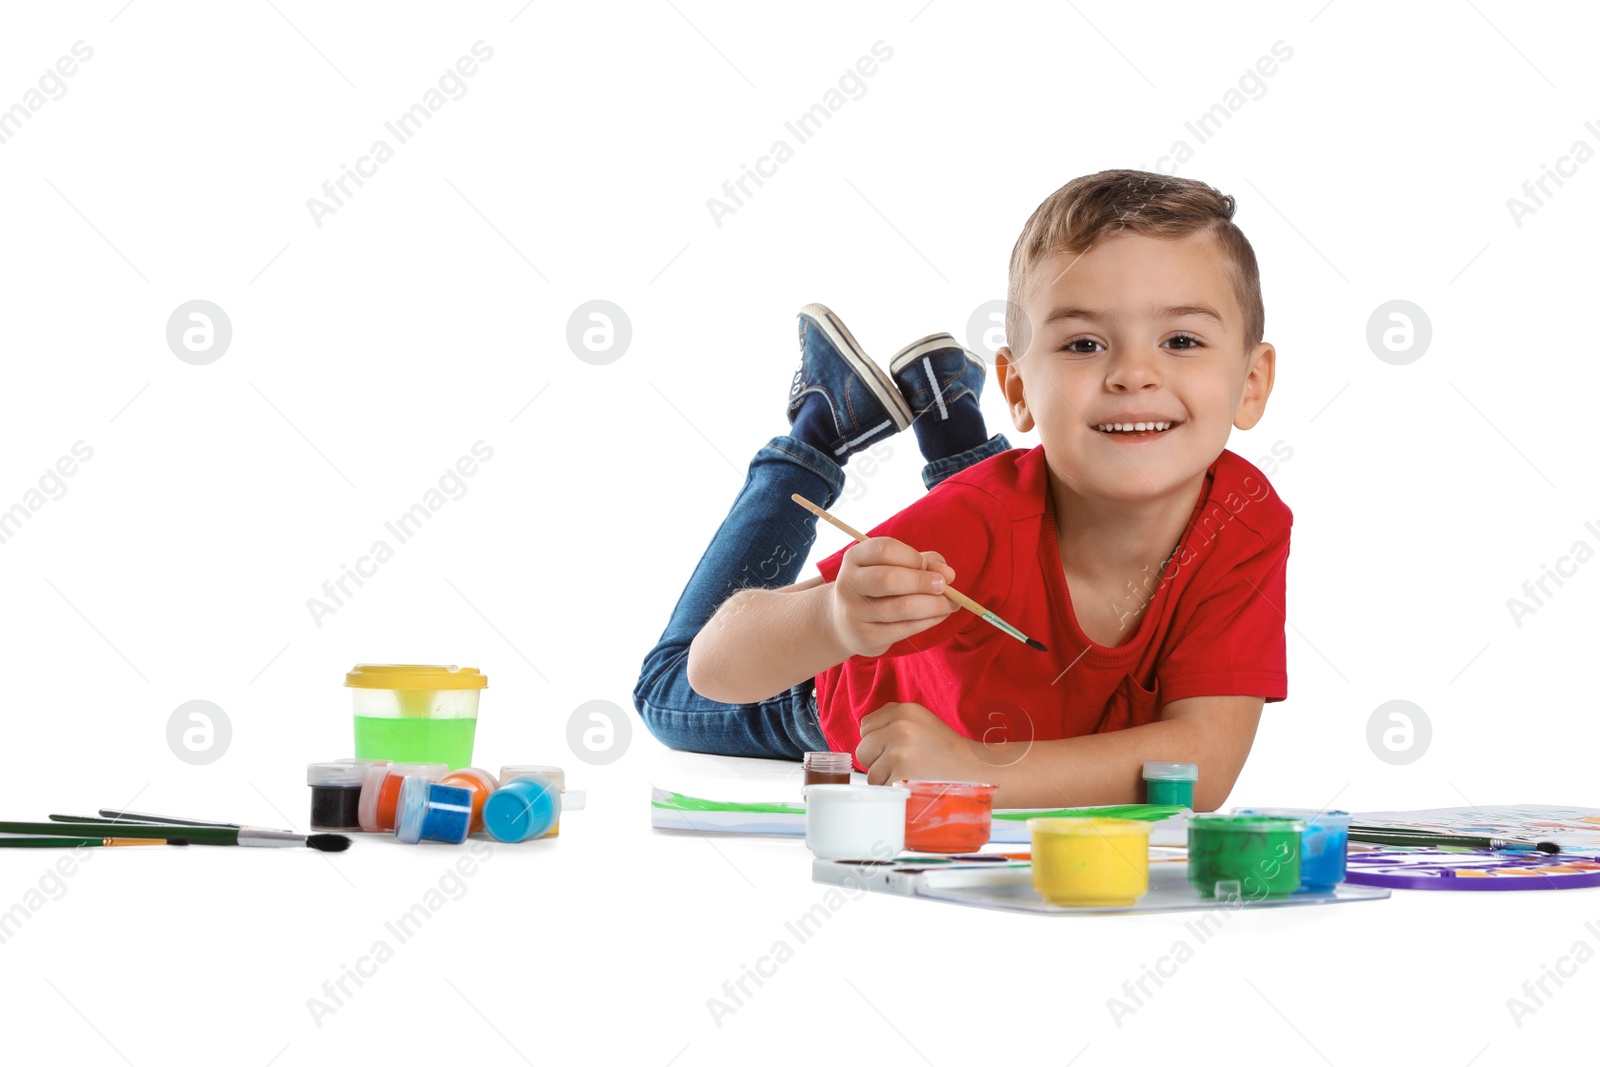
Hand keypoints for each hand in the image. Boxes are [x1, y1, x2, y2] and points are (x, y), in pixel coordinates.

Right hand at [828, 537, 957, 658]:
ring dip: (934, 605)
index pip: (885, 550)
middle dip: (923, 582)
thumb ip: (923, 563)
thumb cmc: (878, 588)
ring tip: (951, 603)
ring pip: (901, 607)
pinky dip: (929, 620)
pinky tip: (939, 615)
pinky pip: (905, 628)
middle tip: (944, 585)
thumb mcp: (894, 567)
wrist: (845, 623)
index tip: (929, 566)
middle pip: (889, 579)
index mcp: (855, 557)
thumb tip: (948, 574)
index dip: (913, 557)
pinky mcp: (866, 637)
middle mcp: (849, 583)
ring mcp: (854, 612)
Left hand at [855, 702, 986, 784]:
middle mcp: (900, 727)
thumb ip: (893, 720)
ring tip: (911, 776)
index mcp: (905, 711)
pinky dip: (893, 791)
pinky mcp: (900, 776)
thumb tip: (865, 730)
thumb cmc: (947, 751)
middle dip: (877, 761)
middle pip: (863, 749)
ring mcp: (899, 752)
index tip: (895, 748)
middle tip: (903, 765)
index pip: (866, 726)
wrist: (976, 772)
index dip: (877, 741)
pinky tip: (912, 785)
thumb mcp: (922, 722)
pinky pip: (881, 788)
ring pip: (870, 773)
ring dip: (886, 779)